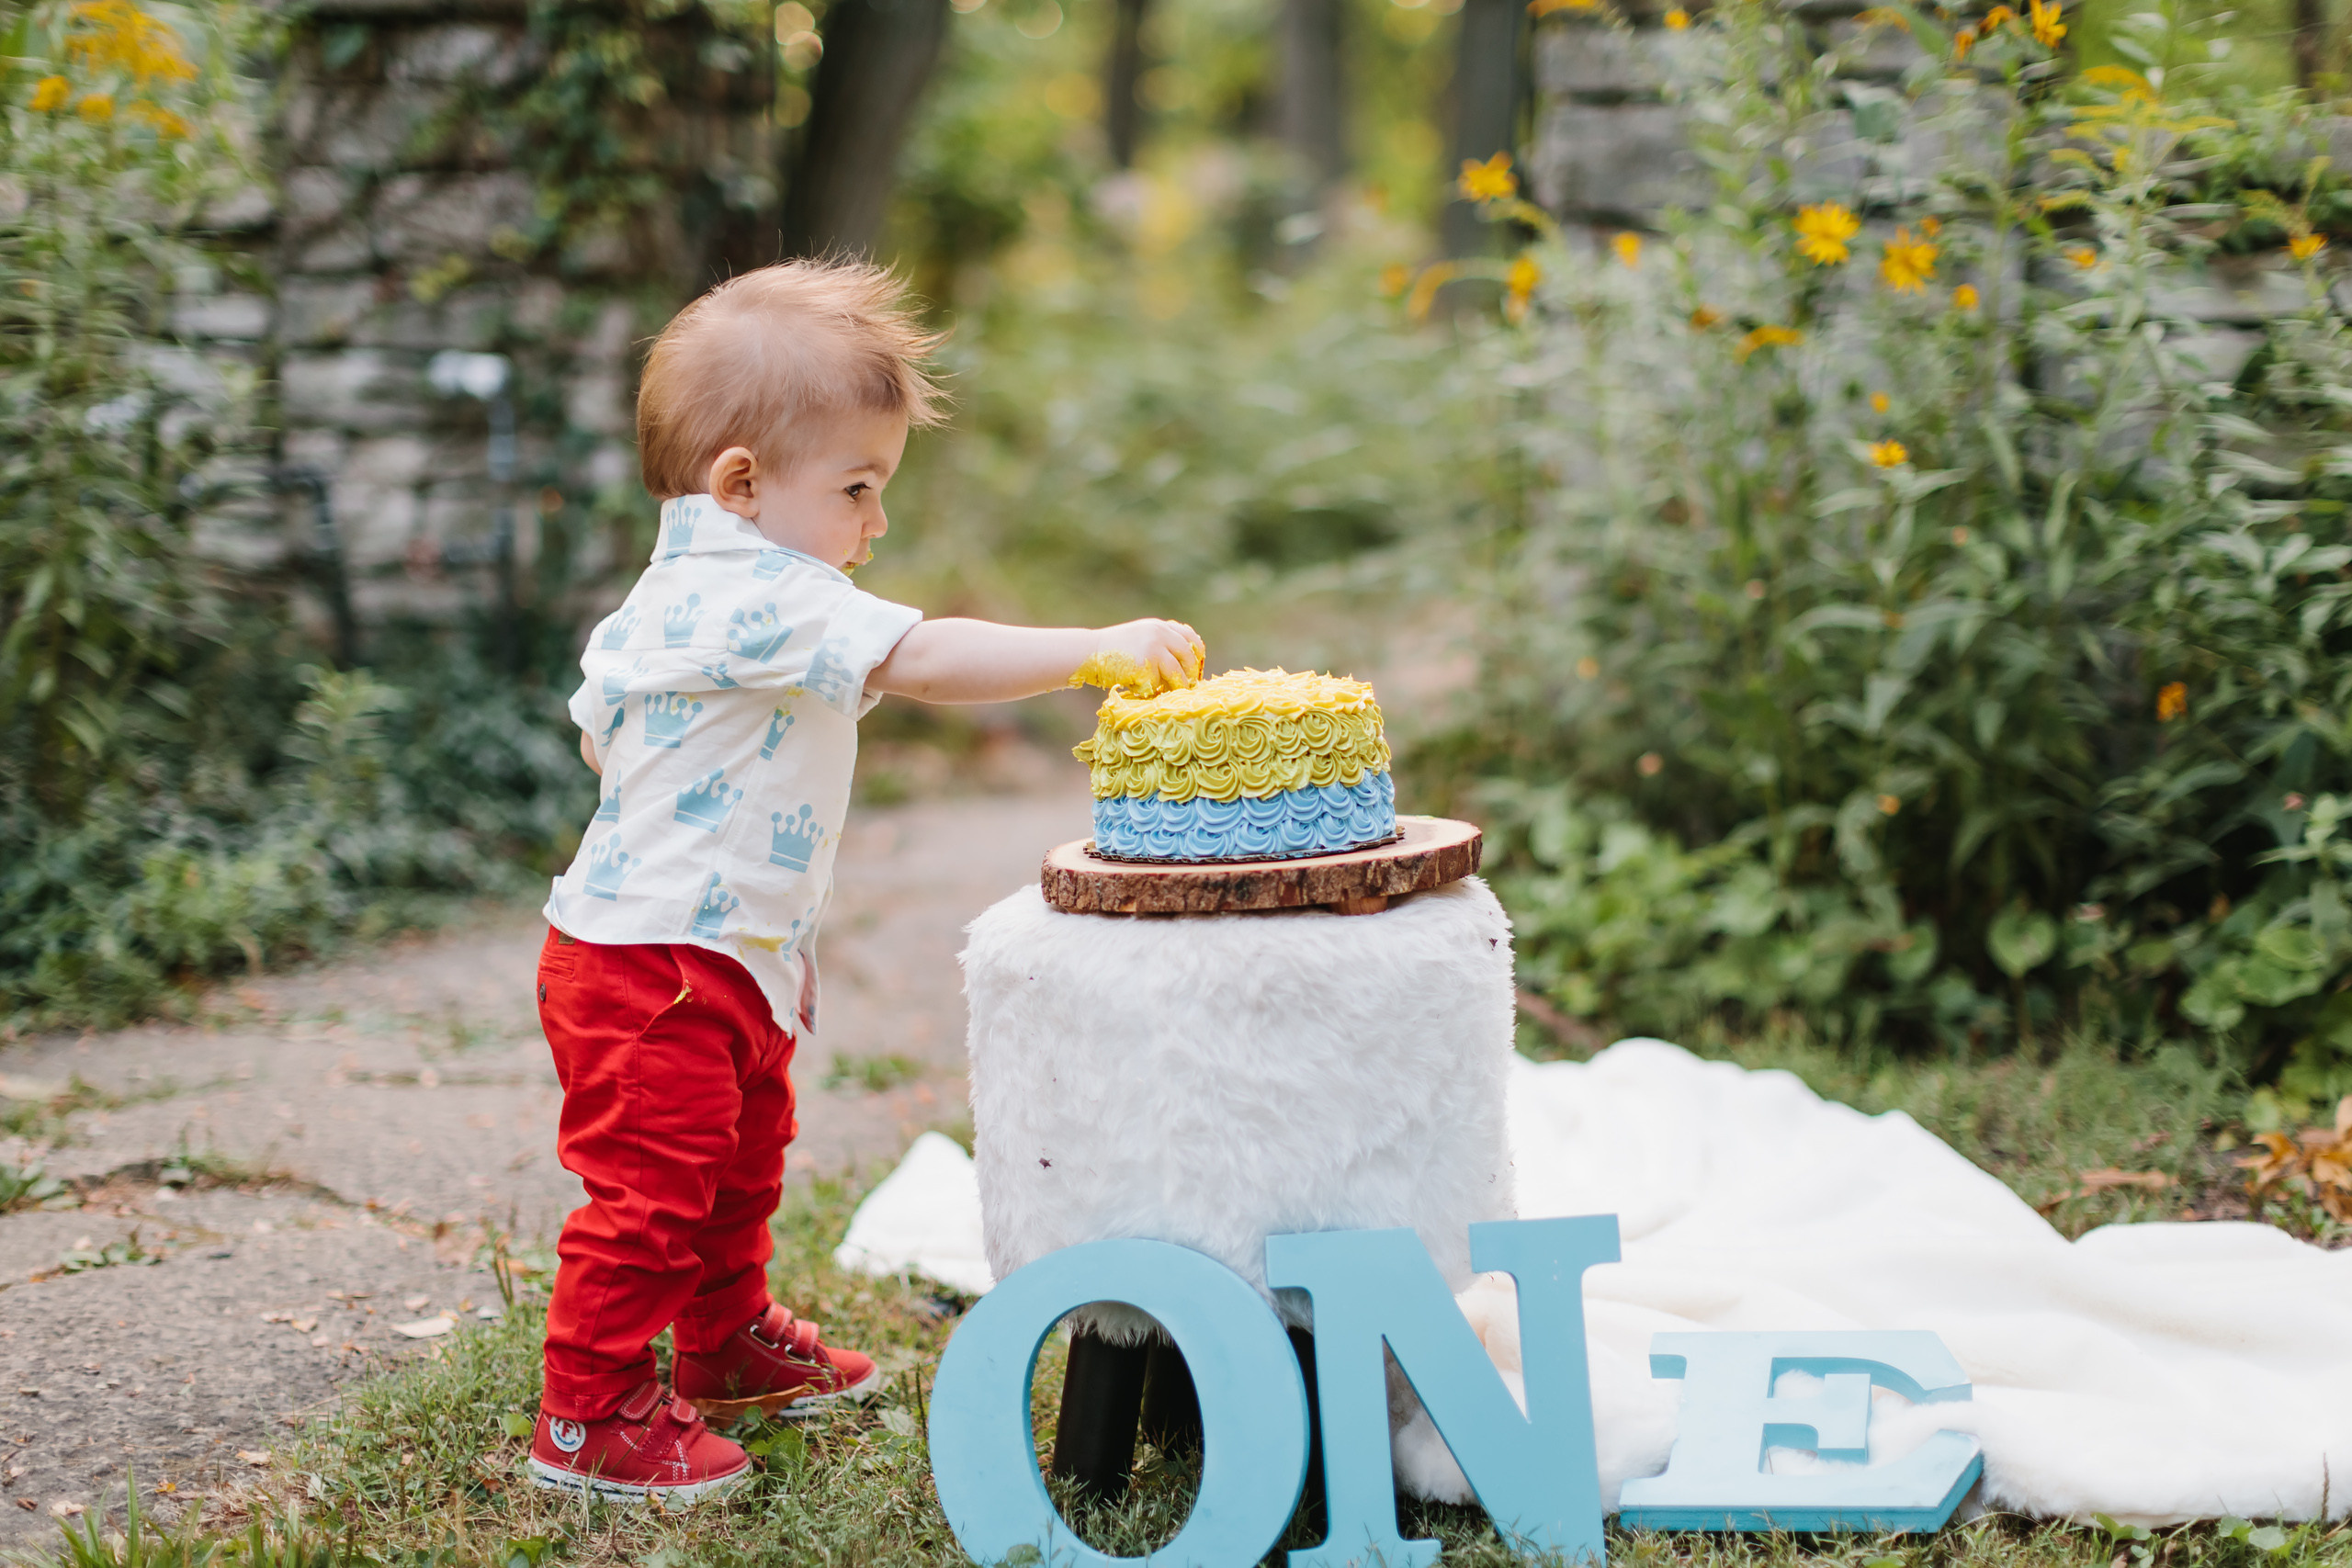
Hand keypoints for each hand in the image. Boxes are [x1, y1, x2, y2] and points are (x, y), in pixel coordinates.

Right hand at [1072, 619, 1205, 696]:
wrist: (1089, 651)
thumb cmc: (1114, 649)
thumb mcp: (1140, 636)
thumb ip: (1160, 641)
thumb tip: (1184, 660)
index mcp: (1160, 627)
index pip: (1190, 638)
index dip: (1197, 653)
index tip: (1196, 666)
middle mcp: (1160, 634)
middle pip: (1188, 656)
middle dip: (1190, 673)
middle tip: (1189, 685)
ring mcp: (1153, 650)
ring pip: (1177, 673)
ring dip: (1178, 686)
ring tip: (1173, 693)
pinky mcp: (1145, 666)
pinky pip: (1158, 683)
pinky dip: (1154, 689)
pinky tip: (1146, 690)